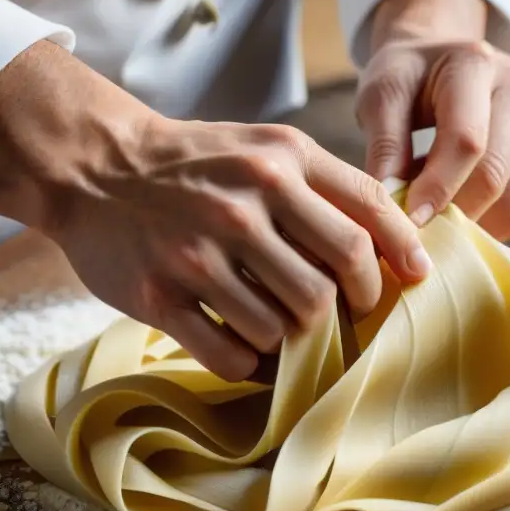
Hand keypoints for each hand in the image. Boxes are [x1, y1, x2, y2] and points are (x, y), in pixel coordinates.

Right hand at [54, 118, 429, 381]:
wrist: (93, 166)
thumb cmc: (197, 163)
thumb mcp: (265, 147)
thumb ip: (327, 185)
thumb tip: (399, 242)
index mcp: (280, 160)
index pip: (367, 213)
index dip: (401, 254)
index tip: (415, 279)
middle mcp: (243, 203)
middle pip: (332, 283)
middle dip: (351, 309)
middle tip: (344, 313)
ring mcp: (199, 253)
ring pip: (284, 327)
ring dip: (292, 337)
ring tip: (278, 322)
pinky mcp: (161, 296)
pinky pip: (231, 356)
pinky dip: (248, 363)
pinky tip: (242, 345)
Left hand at [356, 0, 509, 240]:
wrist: (442, 62)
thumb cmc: (409, 80)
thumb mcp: (382, 96)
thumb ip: (385, 145)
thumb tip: (391, 204)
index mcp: (476, 65)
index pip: (467, 140)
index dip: (438, 187)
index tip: (409, 220)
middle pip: (493, 176)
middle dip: (451, 213)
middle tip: (418, 230)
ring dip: (471, 224)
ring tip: (437, 217)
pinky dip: (487, 224)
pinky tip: (459, 210)